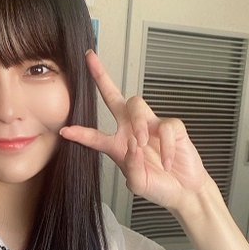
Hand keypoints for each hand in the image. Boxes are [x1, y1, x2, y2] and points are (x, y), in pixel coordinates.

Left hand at [60, 50, 212, 212]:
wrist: (184, 191)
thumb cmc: (159, 187)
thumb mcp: (138, 184)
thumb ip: (131, 167)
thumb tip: (133, 145)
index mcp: (118, 145)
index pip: (94, 136)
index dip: (80, 133)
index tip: (64, 131)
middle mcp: (131, 130)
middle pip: (113, 96)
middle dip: (101, 77)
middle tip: (89, 59)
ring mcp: (151, 125)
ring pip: (136, 104)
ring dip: (137, 123)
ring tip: (141, 144)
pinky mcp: (171, 126)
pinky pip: (165, 126)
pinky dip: (165, 145)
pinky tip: (167, 160)